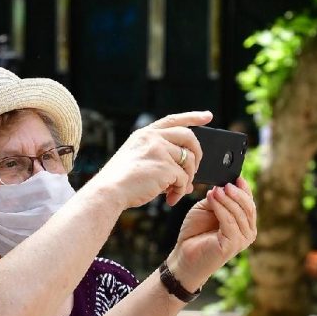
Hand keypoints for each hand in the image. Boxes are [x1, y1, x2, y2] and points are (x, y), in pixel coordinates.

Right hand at [90, 111, 211, 208]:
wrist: (109, 192)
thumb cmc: (121, 182)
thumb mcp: (138, 161)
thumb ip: (161, 161)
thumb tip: (187, 178)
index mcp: (145, 134)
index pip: (174, 120)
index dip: (192, 117)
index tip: (207, 116)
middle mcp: (153, 138)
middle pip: (189, 138)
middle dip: (198, 154)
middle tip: (195, 170)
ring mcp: (160, 150)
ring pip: (189, 161)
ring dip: (187, 179)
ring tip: (177, 191)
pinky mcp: (165, 167)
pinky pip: (184, 179)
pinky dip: (180, 191)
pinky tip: (170, 199)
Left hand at [166, 177, 256, 290]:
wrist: (184, 254)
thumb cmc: (195, 232)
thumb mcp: (207, 208)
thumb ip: (218, 199)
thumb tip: (223, 187)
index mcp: (244, 222)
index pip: (249, 202)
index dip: (244, 188)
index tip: (236, 176)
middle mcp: (247, 231)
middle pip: (248, 207)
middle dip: (236, 193)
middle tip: (224, 184)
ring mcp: (242, 239)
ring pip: (239, 213)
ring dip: (227, 199)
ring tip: (214, 191)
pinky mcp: (233, 244)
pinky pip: (229, 221)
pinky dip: (221, 208)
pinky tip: (211, 199)